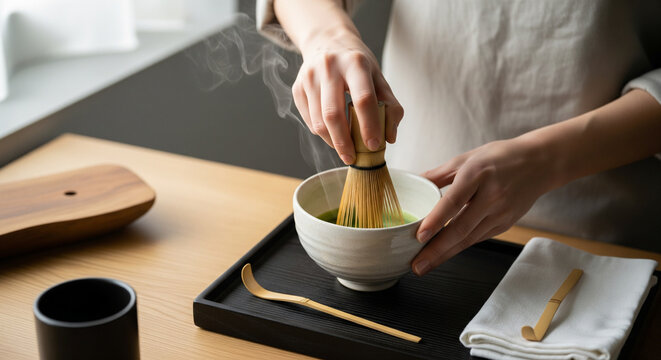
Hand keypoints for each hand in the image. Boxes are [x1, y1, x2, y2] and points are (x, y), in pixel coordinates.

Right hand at [293, 30, 402, 163]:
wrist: (327, 42)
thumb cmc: (356, 64)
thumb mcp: (378, 77)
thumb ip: (390, 105)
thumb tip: (389, 137)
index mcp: (355, 63)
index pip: (363, 99)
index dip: (369, 125)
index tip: (374, 145)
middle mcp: (329, 68)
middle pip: (334, 114)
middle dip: (344, 142)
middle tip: (353, 158)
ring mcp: (309, 78)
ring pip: (318, 122)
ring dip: (332, 141)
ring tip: (344, 149)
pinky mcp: (297, 88)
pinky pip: (309, 121)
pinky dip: (322, 133)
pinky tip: (333, 134)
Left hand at [411, 136, 557, 275]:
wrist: (540, 163)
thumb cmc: (500, 157)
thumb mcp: (467, 158)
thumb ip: (440, 173)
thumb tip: (414, 181)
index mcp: (478, 173)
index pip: (454, 200)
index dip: (436, 220)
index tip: (420, 236)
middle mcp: (491, 196)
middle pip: (461, 227)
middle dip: (436, 250)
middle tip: (416, 265)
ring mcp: (501, 213)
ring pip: (469, 239)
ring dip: (445, 254)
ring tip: (424, 266)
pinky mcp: (506, 224)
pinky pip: (478, 238)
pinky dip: (459, 247)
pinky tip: (443, 255)